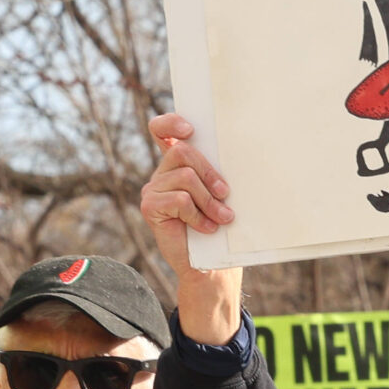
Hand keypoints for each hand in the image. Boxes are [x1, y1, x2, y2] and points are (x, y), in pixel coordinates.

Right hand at [144, 113, 244, 343]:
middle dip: (210, 173)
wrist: (211, 264)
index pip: (162, 130)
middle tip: (226, 195)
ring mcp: (153, 189)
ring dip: (209, 200)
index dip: (171, 123)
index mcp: (178, 164)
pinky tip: (206, 228)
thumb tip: (239, 148)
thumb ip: (216, 172)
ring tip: (221, 218)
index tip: (190, 129)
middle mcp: (162, 173)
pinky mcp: (150, 207)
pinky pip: (179, 200)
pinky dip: (198, 215)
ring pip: (185, 177)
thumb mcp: (221, 194)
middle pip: (184, 152)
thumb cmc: (221, 227)